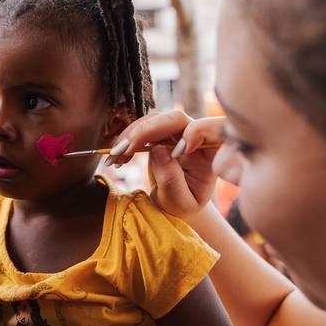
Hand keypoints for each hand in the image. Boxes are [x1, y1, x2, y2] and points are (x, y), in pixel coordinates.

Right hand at [108, 111, 225, 218]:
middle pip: (174, 119)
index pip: (208, 129)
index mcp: (210, 151)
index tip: (179, 153)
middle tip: (123, 150)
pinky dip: (126, 141)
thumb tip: (159, 149)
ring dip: (130, 136)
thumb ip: (172, 180)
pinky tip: (116, 159)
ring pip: (153, 120)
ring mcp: (176, 132)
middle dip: (146, 131)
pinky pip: (142, 128)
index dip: (194, 133)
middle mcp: (195, 136)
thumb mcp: (180, 202)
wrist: (175, 206)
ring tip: (114, 160)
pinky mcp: (160, 133)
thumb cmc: (183, 205)